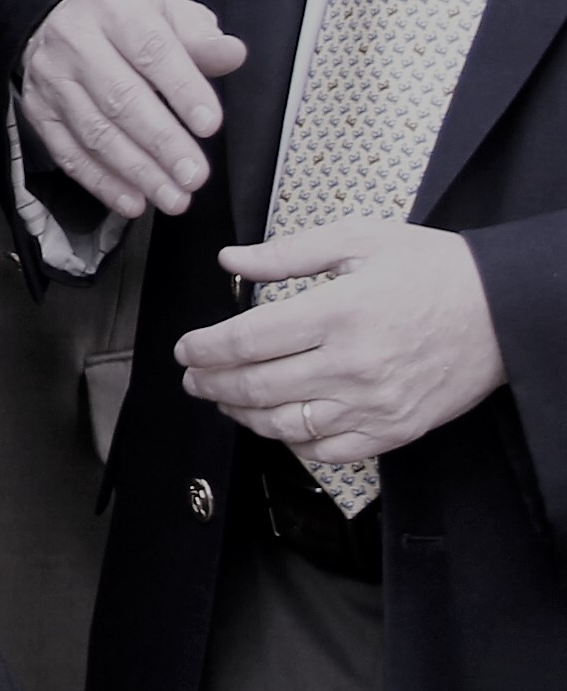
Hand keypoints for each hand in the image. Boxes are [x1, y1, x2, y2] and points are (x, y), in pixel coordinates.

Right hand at [21, 0, 243, 217]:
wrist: (52, 15)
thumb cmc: (123, 19)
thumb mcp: (164, 12)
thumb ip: (200, 37)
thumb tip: (233, 54)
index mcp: (112, 7)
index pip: (150, 49)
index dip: (182, 89)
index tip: (210, 125)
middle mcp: (74, 41)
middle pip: (119, 96)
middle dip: (161, 141)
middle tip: (195, 177)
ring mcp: (51, 79)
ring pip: (93, 130)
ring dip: (136, 170)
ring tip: (175, 198)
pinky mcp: (38, 111)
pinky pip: (67, 152)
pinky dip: (101, 181)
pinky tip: (133, 201)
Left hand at [177, 221, 503, 463]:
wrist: (504, 311)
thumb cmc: (434, 269)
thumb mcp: (360, 239)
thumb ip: (287, 254)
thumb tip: (230, 261)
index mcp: (338, 313)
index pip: (246, 341)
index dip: (204, 348)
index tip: (185, 347)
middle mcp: (353, 366)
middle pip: (255, 387)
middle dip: (210, 383)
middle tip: (191, 377)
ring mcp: (374, 404)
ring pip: (284, 425)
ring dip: (241, 414)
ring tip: (223, 399)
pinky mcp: (395, 430)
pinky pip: (328, 451)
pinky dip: (292, 442)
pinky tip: (276, 424)